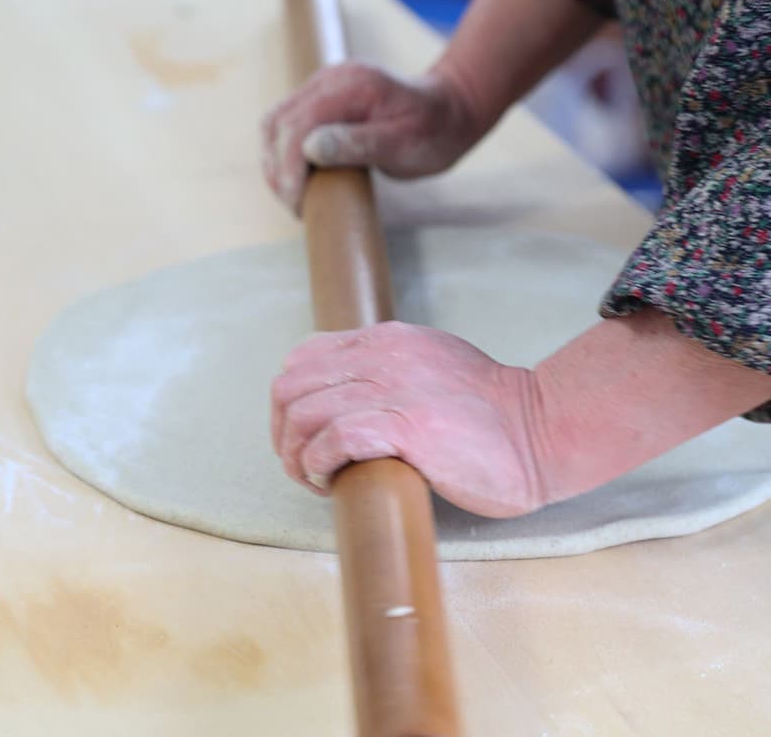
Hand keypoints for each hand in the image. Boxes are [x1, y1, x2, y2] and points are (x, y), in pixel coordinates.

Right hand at [261, 62, 477, 211]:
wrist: (449, 112)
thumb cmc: (434, 132)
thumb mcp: (404, 144)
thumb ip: (359, 143)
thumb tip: (310, 149)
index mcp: (353, 85)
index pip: (299, 122)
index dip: (288, 165)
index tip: (297, 201)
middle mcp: (331, 79)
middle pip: (279, 122)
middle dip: (278, 169)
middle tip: (296, 207)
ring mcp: (323, 87)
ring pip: (276, 123)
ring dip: (275, 163)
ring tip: (293, 198)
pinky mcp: (321, 101)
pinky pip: (287, 125)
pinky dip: (283, 155)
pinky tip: (296, 180)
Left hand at [271, 321, 547, 517]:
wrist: (541, 429)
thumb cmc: (488, 411)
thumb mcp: (431, 364)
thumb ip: (387, 369)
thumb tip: (342, 396)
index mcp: (384, 339)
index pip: (303, 357)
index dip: (289, 401)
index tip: (301, 436)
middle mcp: (382, 354)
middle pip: (291, 386)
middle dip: (282, 433)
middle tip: (302, 466)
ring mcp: (393, 387)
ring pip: (304, 414)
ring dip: (296, 456)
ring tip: (314, 479)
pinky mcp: (407, 426)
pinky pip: (335, 439)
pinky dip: (319, 465)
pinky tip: (331, 482)